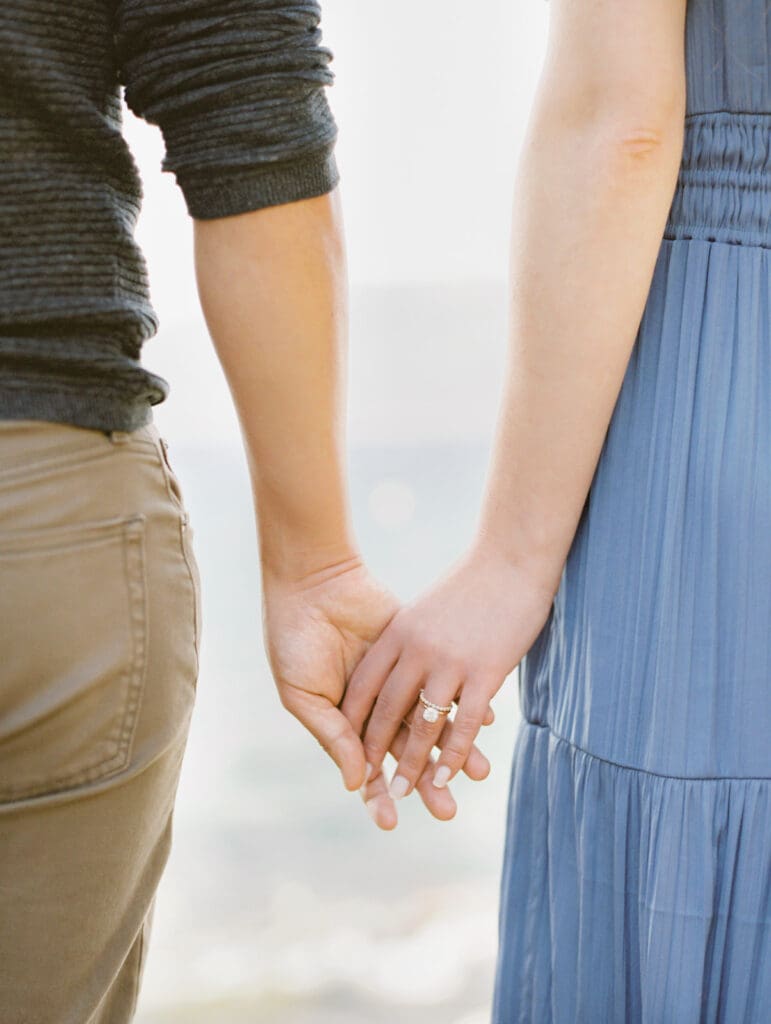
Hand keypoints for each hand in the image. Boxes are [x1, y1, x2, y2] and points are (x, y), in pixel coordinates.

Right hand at [262, 552, 486, 825]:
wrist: (313, 582)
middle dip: (425, 781)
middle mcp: (376, 705)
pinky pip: (443, 682)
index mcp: (344, 719)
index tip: (393, 821)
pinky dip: (463, 700)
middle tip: (447, 810)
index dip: (379, 793)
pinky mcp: (417, 651)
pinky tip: (482, 719)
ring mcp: (399, 678)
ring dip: (454, 748)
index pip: (367, 766)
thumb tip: (357, 783)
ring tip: (480, 772)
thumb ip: (333, 737)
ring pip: (431, 722)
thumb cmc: (294, 640)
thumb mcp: (303, 694)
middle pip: (406, 752)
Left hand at [340, 539, 556, 803]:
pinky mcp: (483, 671)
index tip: (347, 749)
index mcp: (397, 633)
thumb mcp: (428, 610)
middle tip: (369, 786)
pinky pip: (462, 723)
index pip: (364, 687)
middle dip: (375, 754)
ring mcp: (449, 661)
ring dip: (412, 765)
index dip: (353, 722)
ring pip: (422, 725)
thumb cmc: (473, 584)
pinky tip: (445, 779)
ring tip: (403, 795)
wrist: (511, 559)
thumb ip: (410, 640)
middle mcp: (416, 649)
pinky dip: (452, 755)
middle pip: (386, 711)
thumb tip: (399, 668)